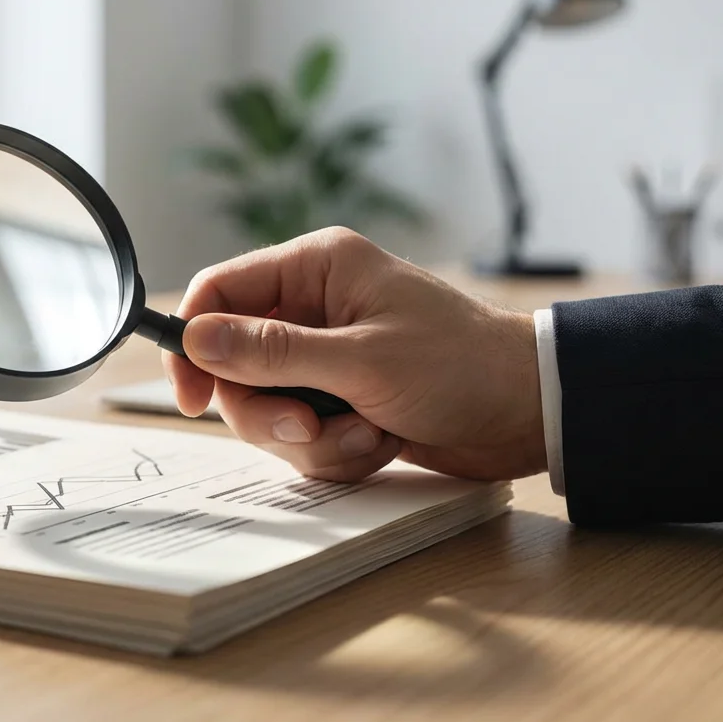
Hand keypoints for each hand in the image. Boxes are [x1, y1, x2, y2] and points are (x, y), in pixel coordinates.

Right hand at [163, 227, 546, 482]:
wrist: (531, 413)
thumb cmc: (461, 367)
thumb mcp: (361, 360)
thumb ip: (272, 352)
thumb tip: (194, 336)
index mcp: (316, 270)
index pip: (219, 292)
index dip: (194, 343)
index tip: (192, 395)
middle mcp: (313, 309)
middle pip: (235, 364)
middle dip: (267, 409)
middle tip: (306, 429)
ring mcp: (326, 359)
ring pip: (266, 408)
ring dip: (311, 438)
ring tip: (366, 436)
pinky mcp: (341, 401)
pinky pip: (302, 436)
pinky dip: (337, 451)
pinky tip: (381, 442)